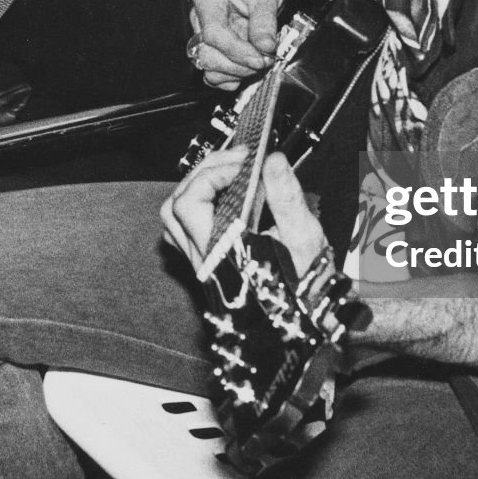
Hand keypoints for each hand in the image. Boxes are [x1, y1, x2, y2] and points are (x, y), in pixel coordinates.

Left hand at [160, 148, 326, 276]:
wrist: (301, 318)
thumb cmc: (304, 284)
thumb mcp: (304, 236)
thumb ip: (286, 196)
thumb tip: (273, 162)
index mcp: (221, 252)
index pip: (190, 202)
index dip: (212, 174)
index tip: (242, 163)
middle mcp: (203, 259)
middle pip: (176, 204)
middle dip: (204, 172)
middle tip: (236, 159)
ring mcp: (200, 262)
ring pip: (173, 218)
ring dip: (195, 188)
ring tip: (225, 173)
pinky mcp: (205, 263)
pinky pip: (182, 231)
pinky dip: (195, 206)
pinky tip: (220, 197)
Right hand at [187, 0, 285, 87]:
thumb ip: (264, 21)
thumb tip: (265, 48)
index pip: (213, 34)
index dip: (237, 51)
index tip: (261, 58)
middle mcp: (200, 18)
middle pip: (207, 55)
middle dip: (237, 65)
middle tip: (264, 61)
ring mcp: (206, 34)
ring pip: (208, 66)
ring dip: (234, 73)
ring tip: (258, 64)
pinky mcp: (215, 46)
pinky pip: (214, 71)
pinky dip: (230, 77)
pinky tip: (247, 71)